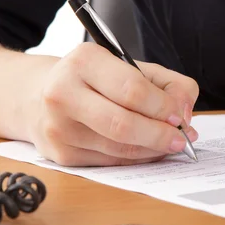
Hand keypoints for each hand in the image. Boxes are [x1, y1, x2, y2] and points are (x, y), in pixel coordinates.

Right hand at [24, 43, 198, 166]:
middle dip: (160, 135)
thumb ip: (169, 83)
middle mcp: (64, 93)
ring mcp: (59, 127)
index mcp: (84, 62)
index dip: (163, 107)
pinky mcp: (62, 154)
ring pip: (119, 148)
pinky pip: (111, 162)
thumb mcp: (131, 66)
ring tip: (171, 143)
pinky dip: (137, 158)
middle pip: (123, 124)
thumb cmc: (94, 79)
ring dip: (153, 149)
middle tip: (182, 138)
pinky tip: (149, 150)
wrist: (39, 95)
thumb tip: (185, 112)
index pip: (132, 89)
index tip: (181, 116)